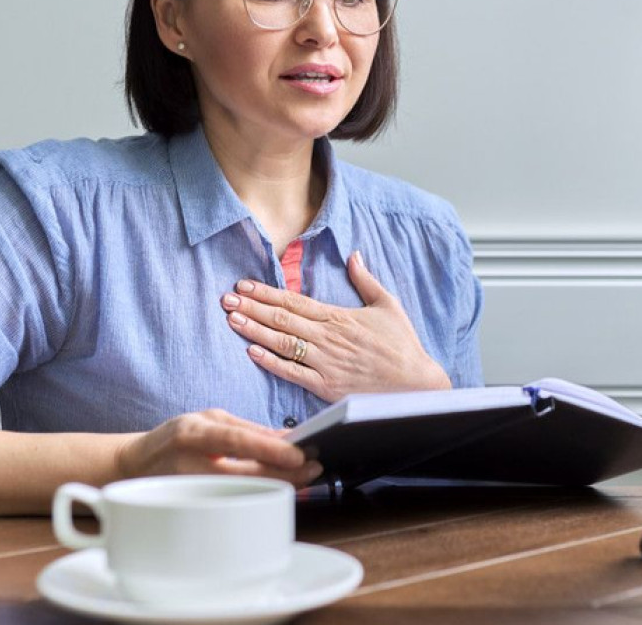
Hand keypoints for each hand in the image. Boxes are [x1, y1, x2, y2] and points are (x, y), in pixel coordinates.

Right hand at [115, 409, 321, 487]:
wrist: (133, 466)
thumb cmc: (175, 438)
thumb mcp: (207, 419)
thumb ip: (246, 428)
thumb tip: (286, 438)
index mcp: (193, 433)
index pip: (236, 441)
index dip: (269, 450)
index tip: (299, 454)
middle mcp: (190, 463)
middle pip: (245, 474)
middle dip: (285, 473)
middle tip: (313, 467)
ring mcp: (192, 490)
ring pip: (244, 493)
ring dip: (278, 485)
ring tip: (304, 477)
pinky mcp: (194, 509)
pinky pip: (236, 503)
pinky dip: (261, 496)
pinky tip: (280, 490)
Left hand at [221, 251, 451, 401]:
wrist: (415, 384)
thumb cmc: (402, 344)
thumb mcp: (388, 305)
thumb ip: (366, 280)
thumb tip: (354, 255)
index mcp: (339, 316)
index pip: (294, 300)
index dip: (266, 292)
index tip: (244, 285)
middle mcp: (327, 338)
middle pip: (281, 319)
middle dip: (251, 308)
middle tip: (225, 299)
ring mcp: (325, 363)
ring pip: (281, 343)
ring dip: (254, 330)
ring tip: (231, 320)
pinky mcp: (326, 386)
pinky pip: (292, 373)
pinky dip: (270, 362)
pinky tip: (251, 351)